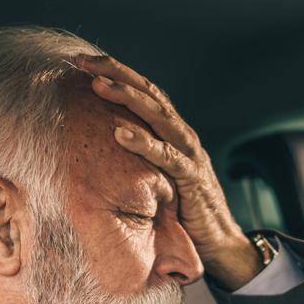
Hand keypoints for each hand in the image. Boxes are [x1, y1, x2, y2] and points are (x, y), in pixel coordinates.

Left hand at [74, 53, 263, 288]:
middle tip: (82, 60)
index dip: (116, 72)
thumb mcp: (158, 177)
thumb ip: (140, 159)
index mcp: (174, 132)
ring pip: (158, 116)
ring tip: (97, 85)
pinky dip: (143, 143)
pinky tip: (119, 134)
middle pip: (149, 93)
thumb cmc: (185, 212)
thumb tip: (101, 147)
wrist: (220, 243)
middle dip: (115, 73)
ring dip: (127, 98)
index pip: (145, 92)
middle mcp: (183, 136)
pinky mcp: (192, 179)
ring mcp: (190, 155)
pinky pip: (166, 156)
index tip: (82, 60)